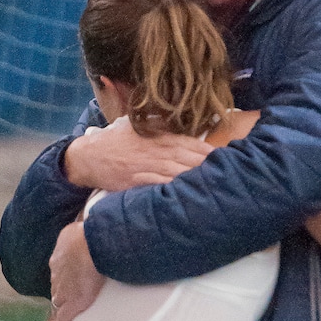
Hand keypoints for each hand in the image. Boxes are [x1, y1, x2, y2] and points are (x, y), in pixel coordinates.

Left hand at [49, 221, 105, 320]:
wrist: (89, 246)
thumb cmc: (86, 234)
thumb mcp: (76, 230)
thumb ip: (77, 234)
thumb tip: (85, 228)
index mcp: (59, 257)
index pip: (59, 270)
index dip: (64, 275)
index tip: (68, 277)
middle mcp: (57, 274)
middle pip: (56, 286)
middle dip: (60, 291)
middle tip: (66, 296)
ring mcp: (63, 290)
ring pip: (58, 300)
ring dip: (62, 304)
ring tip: (66, 310)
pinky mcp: (72, 303)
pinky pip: (63, 317)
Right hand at [63, 115, 212, 189]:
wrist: (90, 155)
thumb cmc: (118, 140)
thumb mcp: (141, 125)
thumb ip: (163, 125)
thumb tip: (186, 126)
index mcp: (162, 136)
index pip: (193, 144)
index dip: (211, 153)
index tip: (227, 158)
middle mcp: (159, 150)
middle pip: (191, 159)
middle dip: (210, 167)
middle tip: (229, 175)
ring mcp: (149, 166)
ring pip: (180, 172)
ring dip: (198, 179)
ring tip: (216, 187)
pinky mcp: (139, 180)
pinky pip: (162, 185)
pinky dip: (177, 189)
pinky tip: (190, 194)